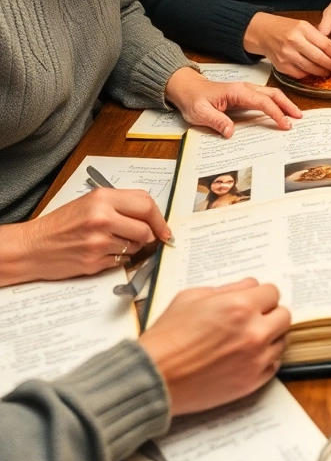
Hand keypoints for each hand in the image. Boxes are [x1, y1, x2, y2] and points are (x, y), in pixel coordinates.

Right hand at [0, 189, 171, 285]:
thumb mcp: (90, 203)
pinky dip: (118, 259)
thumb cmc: (62, 224)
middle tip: (146, 238)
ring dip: (132, 248)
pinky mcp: (95, 262)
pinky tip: (103, 253)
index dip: (160, 218)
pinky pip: (121, 262)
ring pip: (135, 247)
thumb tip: (150, 217)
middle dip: (150, 236)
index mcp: (102, 198)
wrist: (35, 246)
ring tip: (114, 243)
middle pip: (145, 229)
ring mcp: (99, 242)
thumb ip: (120, 206)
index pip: (146, 204)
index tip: (164, 228)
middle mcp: (102, 218)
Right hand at [140, 278, 290, 415]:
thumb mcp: (192, 297)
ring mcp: (256, 360)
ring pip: (281, 341)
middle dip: (269, 314)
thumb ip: (227, 289)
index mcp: (240, 306)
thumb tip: (249, 286)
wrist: (155, 376)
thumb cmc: (168, 336)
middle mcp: (254, 332)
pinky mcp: (252, 382)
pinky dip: (264, 359)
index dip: (260, 295)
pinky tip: (246, 357)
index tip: (253, 301)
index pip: (272, 292)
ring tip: (246, 339)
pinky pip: (274, 365)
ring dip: (269, 337)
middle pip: (284, 316)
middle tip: (252, 319)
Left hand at [165, 67, 300, 137]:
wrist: (187, 88)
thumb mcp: (200, 112)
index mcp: (237, 92)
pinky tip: (280, 114)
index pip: (263, 102)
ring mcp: (245, 92)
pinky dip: (276, 105)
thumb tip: (231, 131)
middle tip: (299, 118)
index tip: (285, 124)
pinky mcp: (244, 97)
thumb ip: (216, 121)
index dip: (276, 113)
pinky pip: (264, 99)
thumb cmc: (193, 98)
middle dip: (287, 105)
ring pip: (270, 95)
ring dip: (284, 104)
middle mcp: (245, 89)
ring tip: (295, 116)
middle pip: (272, 94)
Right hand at [243, 12, 330, 78]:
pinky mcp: (281, 66)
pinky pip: (300, 74)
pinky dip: (309, 75)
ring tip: (329, 71)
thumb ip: (318, 37)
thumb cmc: (286, 28)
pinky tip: (314, 72)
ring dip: (322, 72)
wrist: (263, 33)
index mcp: (301, 29)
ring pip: (310, 68)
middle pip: (319, 58)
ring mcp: (286, 55)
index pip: (325, 44)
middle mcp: (293, 41)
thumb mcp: (303, 26)